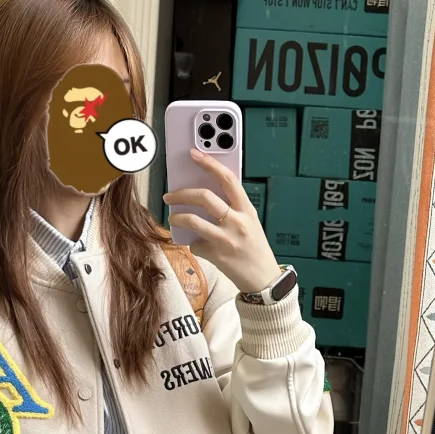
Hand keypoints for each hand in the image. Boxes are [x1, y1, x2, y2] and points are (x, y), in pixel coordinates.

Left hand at [164, 150, 281, 295]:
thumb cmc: (255, 248)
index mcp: (247, 209)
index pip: (228, 179)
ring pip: (192, 220)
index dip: (210, 163)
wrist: (263, 279)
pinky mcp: (217, 255)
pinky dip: (193, 244)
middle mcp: (237, 222)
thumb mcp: (250, 222)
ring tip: (173, 219)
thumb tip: (204, 194)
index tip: (195, 154)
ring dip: (177, 218)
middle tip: (170, 195)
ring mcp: (226, 239)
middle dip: (181, 194)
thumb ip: (232, 208)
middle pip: (204, 197)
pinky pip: (195, 245)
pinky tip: (199, 246)